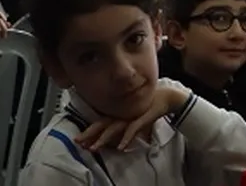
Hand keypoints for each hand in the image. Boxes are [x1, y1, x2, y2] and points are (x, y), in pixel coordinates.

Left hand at [75, 84, 189, 151]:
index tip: (78, 139)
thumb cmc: (150, 105)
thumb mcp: (134, 113)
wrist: (167, 97)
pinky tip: (120, 148)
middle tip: (78, 142)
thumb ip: (125, 122)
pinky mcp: (142, 117)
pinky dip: (126, 138)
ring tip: (93, 148)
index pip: (101, 122)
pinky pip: (132, 129)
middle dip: (89, 133)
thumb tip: (118, 135)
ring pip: (114, 128)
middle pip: (103, 124)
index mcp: (119, 112)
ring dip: (103, 138)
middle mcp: (122, 113)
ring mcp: (131, 115)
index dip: (89, 130)